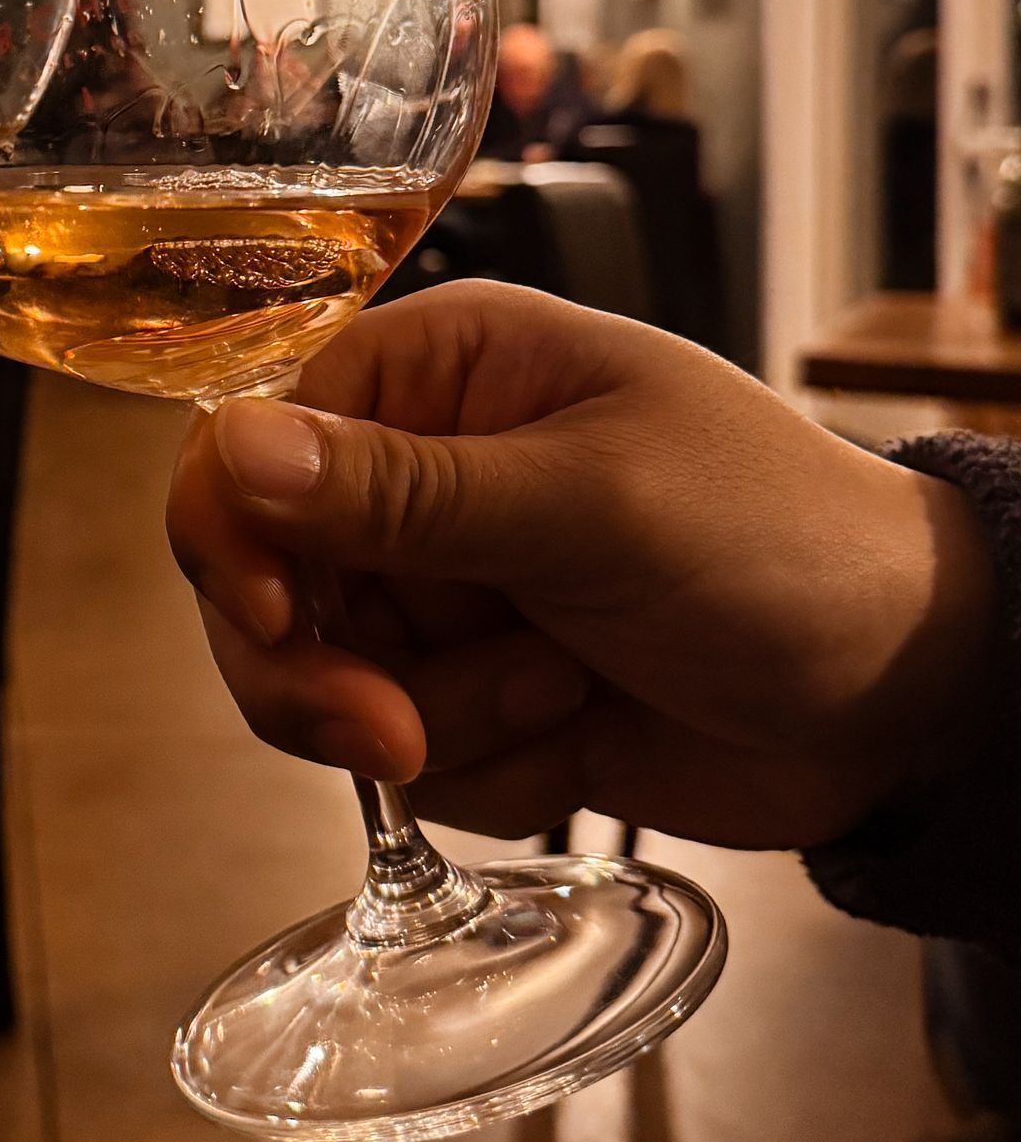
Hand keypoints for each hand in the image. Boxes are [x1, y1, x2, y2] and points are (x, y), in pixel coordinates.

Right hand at [168, 283, 996, 849]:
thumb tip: (235, 446)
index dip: (239, 541)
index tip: (282, 623)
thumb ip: (405, 492)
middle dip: (323, 670)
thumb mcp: (591, 506)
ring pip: (319, 684)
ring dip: (435, 718)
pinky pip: (400, 756)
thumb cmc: (779, 540)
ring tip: (561, 688)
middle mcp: (417, 475)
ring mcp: (442, 589)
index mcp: (437, 376)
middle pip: (259, 581)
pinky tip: (579, 723)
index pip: (252, 444)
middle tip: (396, 731)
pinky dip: (482, 765)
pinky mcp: (472, 693)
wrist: (907, 692)